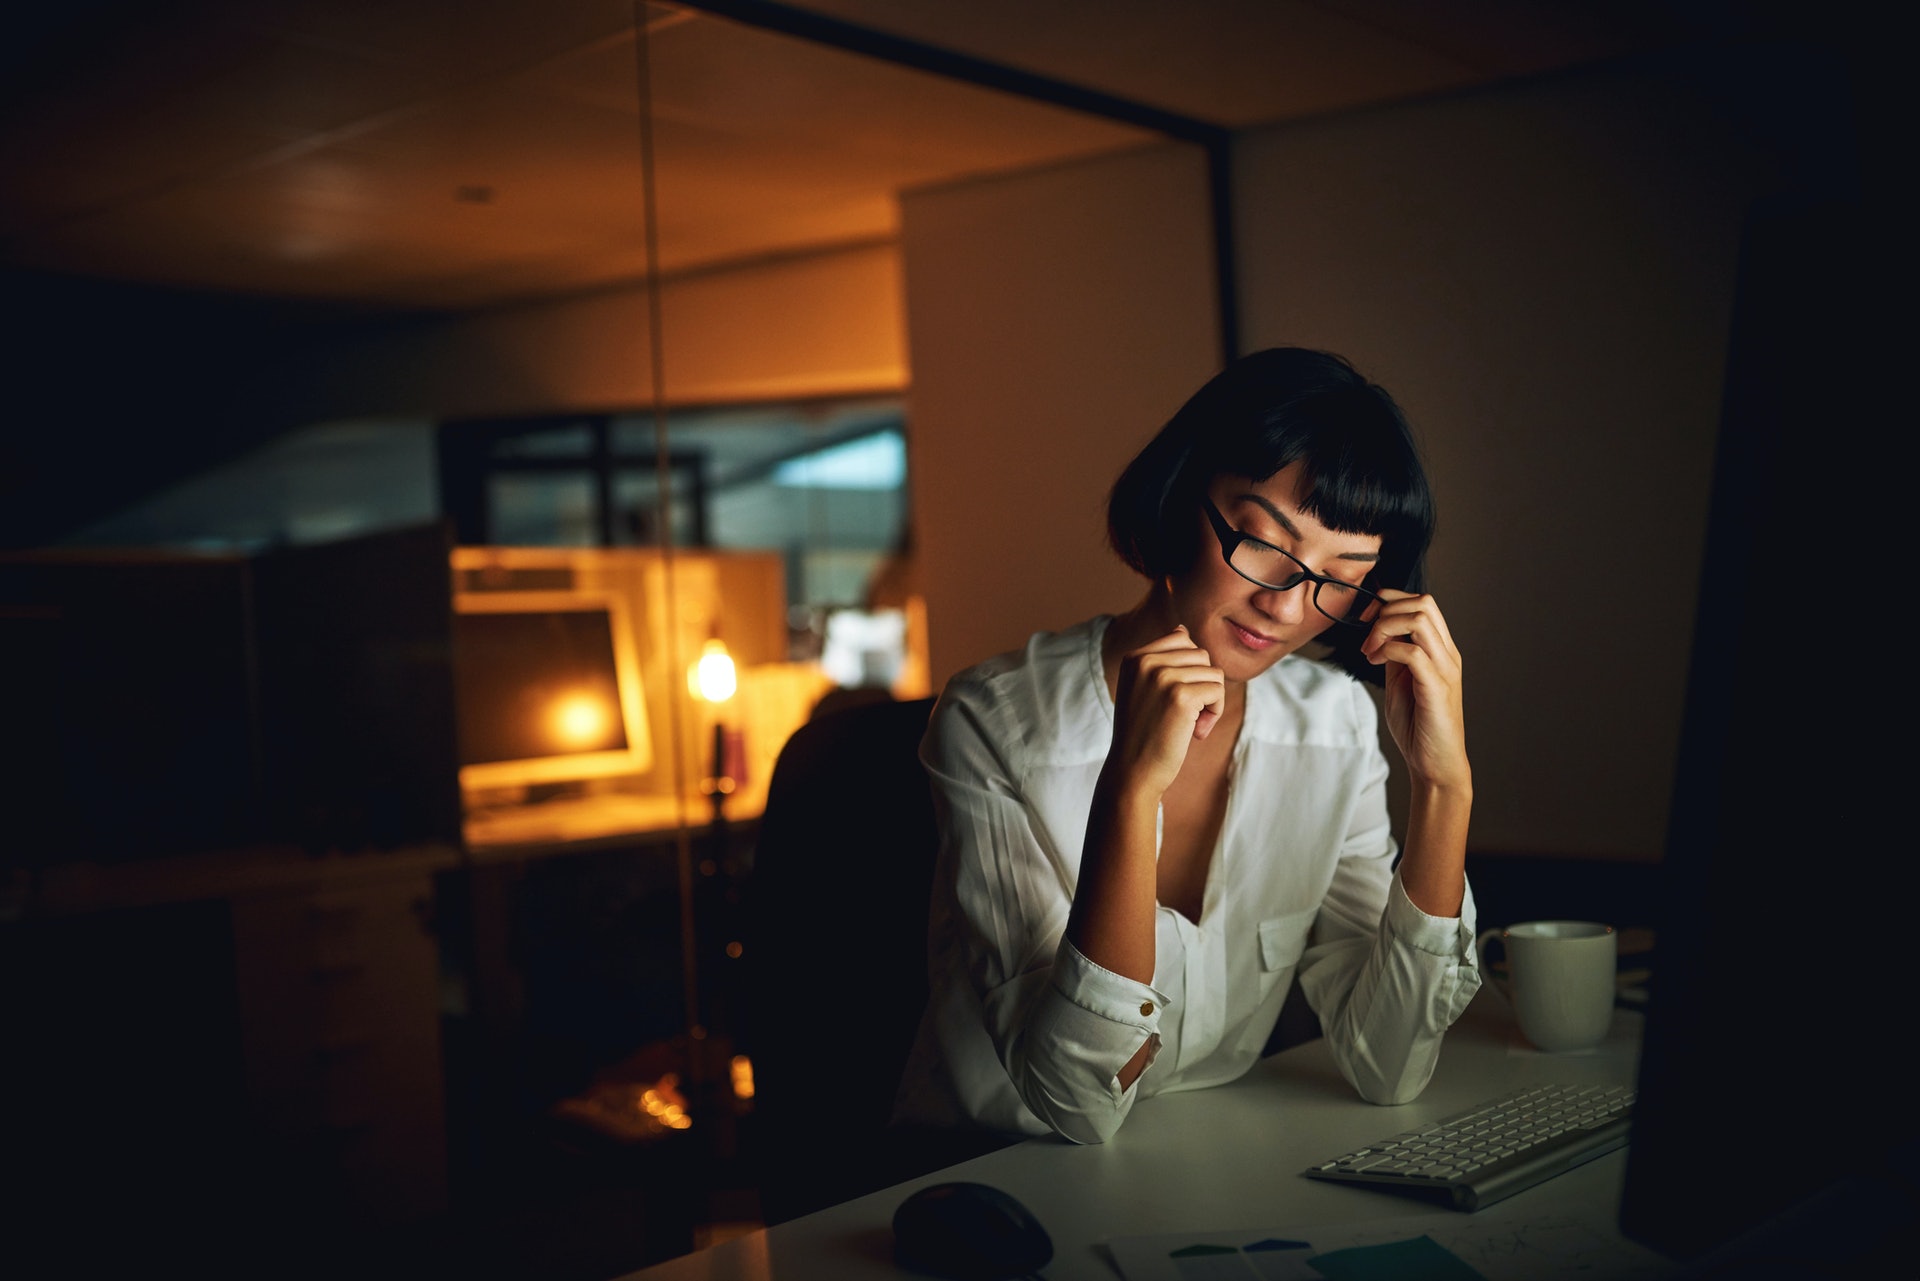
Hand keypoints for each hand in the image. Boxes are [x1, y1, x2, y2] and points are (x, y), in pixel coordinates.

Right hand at [1107, 626, 1225, 800]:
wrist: (1132, 773)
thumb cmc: (1143, 735)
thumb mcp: (1143, 689)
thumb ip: (1162, 660)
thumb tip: (1182, 629)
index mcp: (1134, 657)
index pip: (1182, 640)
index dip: (1189, 671)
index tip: (1176, 699)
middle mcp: (1145, 661)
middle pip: (1201, 656)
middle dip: (1201, 686)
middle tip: (1185, 717)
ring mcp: (1162, 676)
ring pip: (1213, 673)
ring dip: (1210, 701)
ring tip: (1189, 725)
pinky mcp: (1180, 696)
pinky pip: (1217, 690)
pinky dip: (1214, 713)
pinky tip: (1195, 732)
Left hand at [1360, 590, 1469, 792]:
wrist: (1434, 764)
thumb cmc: (1417, 725)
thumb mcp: (1399, 681)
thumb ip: (1394, 654)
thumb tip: (1378, 631)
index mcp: (1440, 650)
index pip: (1423, 603)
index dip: (1390, 599)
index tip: (1365, 615)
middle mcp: (1447, 654)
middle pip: (1423, 602)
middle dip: (1386, 609)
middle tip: (1365, 635)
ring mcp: (1445, 669)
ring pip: (1419, 619)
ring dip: (1385, 628)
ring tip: (1369, 651)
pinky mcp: (1437, 687)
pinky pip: (1412, 652)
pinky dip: (1388, 649)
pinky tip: (1375, 662)